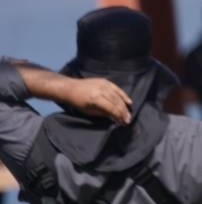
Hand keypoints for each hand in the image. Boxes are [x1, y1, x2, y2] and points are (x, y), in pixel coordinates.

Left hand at [19, 65, 133, 123]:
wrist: (70, 88)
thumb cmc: (77, 102)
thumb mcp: (88, 111)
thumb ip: (102, 113)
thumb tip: (114, 117)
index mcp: (96, 99)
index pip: (111, 108)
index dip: (118, 115)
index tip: (123, 122)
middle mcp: (101, 90)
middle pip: (116, 102)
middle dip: (123, 111)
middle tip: (128, 119)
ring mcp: (104, 84)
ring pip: (118, 95)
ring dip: (124, 105)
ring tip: (128, 113)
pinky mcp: (105, 81)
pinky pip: (117, 88)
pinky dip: (123, 95)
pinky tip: (128, 101)